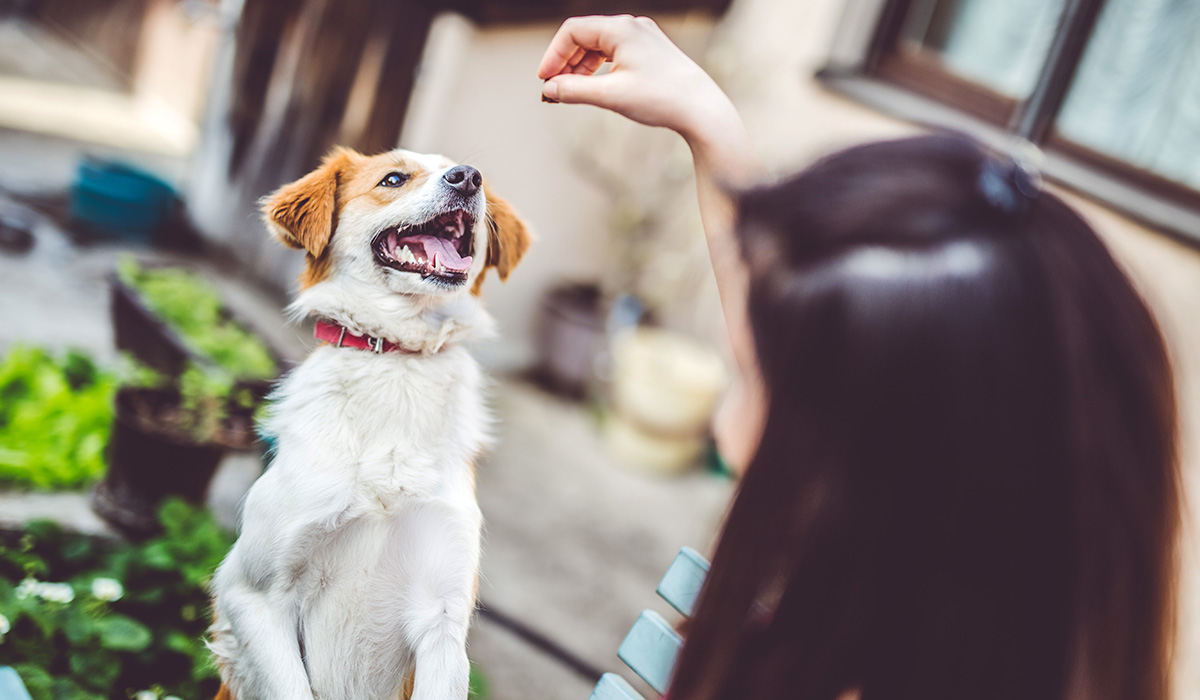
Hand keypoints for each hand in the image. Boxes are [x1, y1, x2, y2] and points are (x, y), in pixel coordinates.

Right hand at [536, 15, 738, 147]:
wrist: (702, 109)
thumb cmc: (662, 98)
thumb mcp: (611, 96)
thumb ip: (575, 91)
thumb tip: (549, 90)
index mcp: (620, 28)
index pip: (573, 31)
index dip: (553, 55)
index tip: (544, 81)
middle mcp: (632, 26)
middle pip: (585, 37)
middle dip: (565, 64)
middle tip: (552, 91)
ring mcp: (643, 37)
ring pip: (599, 46)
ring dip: (580, 68)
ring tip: (569, 93)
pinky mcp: (651, 51)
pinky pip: (615, 54)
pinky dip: (599, 69)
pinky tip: (593, 87)